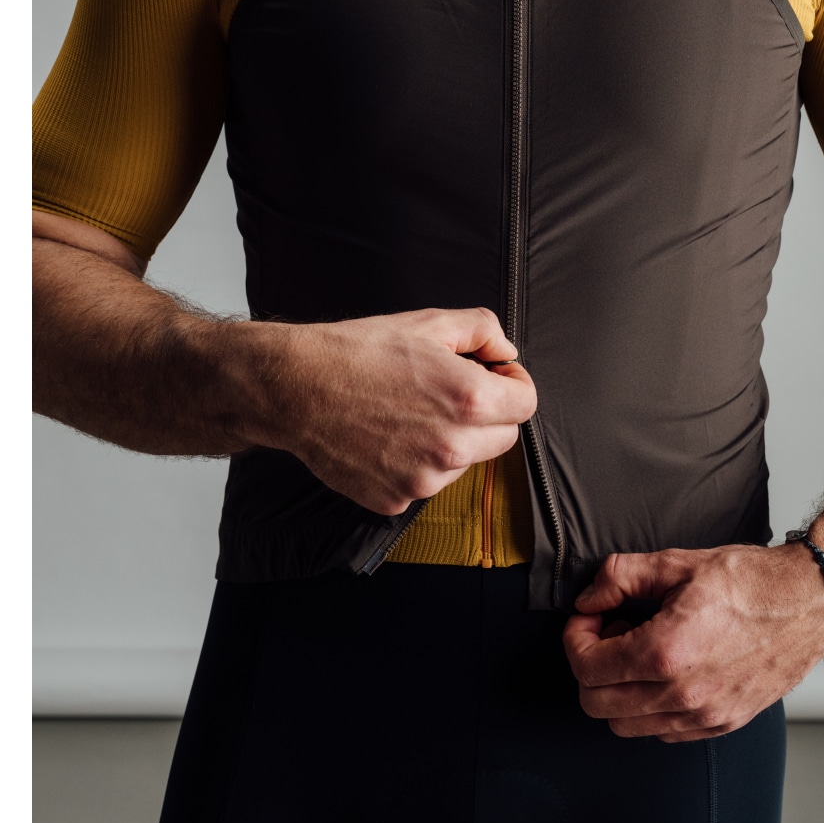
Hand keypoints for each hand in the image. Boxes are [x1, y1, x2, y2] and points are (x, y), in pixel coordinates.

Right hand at [248, 307, 536, 514]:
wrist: (297, 387)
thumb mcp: (429, 322)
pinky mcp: (396, 500)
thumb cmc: (358, 352)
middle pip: (504, 438)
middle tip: (450, 391)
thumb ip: (483, 330)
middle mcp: (452, 447)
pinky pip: (427, 482)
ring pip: (465, 462)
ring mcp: (424, 480)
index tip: (492, 376)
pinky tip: (389, 434)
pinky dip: (418, 462)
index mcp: (469, 400)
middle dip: (489, 414)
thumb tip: (506, 351)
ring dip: (453, 440)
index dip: (512, 384)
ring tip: (410, 411)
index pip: (526, 404)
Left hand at [561, 545, 823, 741]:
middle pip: (597, 704)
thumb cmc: (751, 581)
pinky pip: (662, 731)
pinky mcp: (721, 724)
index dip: (575, 639)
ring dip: (618, 689)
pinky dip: (649, 705)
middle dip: (590, 665)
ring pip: (626, 725)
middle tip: (609, 631)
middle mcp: (683, 694)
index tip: (588, 619)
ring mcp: (704, 715)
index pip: (587, 668)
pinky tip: (665, 668)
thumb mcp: (676, 562)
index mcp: (666, 652)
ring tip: (639, 648)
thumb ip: (620, 577)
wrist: (808, 602)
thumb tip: (588, 599)